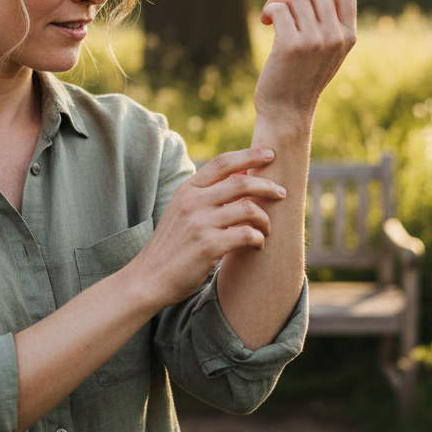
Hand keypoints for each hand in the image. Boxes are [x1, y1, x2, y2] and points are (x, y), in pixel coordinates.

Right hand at [131, 148, 286, 306]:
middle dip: (268, 185)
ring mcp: (200, 223)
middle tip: (281, 193)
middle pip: (241, 182)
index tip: (270, 154)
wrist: (150, 277)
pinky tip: (257, 244)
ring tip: (266, 229)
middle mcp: (193, 201)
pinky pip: (247, 234)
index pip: (223, 162)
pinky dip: (259, 238)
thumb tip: (241, 177)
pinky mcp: (209, 246)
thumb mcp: (181, 210)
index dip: (250, 155)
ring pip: (249, 208)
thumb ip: (205, 194)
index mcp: (187, 189)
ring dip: (265, 219)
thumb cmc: (171, 245)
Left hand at [254, 0, 356, 123]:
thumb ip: (328, 23)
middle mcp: (336, 36)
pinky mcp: (292, 45)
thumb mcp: (325, 51)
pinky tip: (264, 21)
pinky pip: (278, 8)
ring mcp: (316, 41)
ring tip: (269, 14)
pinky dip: (268, 9)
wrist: (287, 111)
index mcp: (349, 36)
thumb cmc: (301, 79)